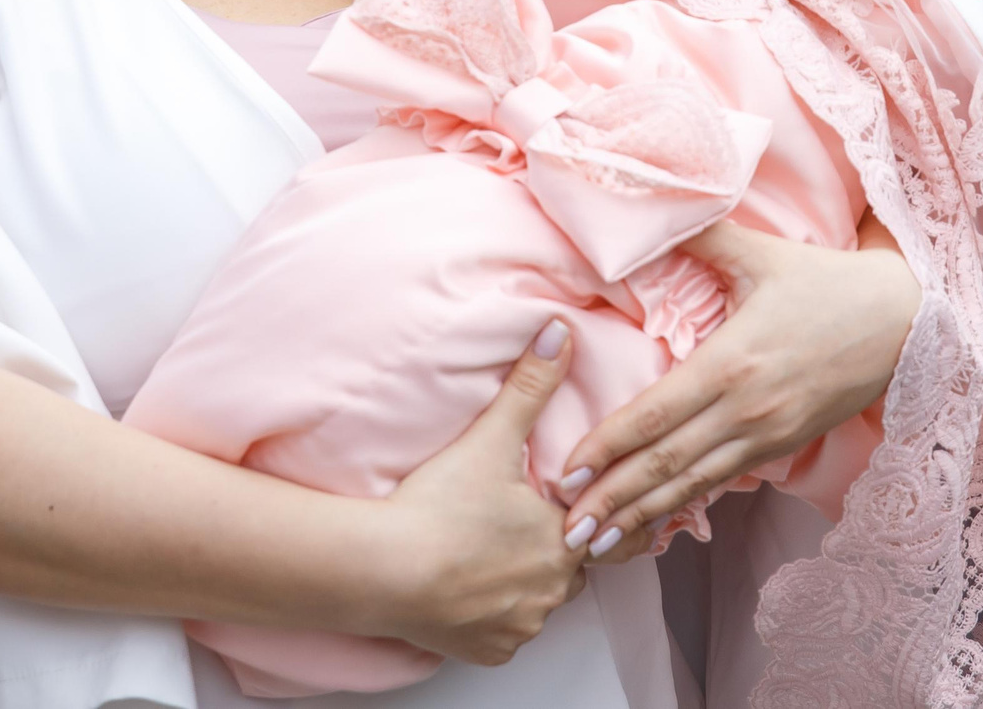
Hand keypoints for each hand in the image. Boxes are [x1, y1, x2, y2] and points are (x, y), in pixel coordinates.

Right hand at [371, 322, 587, 664]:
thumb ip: (531, 386)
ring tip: (488, 551)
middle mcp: (552, 590)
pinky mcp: (489, 650)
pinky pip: (505, 633)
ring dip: (523, 580)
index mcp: (564, 540)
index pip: (598, 525)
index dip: (581, 508)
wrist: (383, 570)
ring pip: (538, 600)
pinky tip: (470, 588)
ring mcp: (521, 625)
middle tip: (515, 522)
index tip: (563, 500)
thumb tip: (562, 332)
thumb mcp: (491, 437)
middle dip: (550, 545)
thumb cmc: (438, 507)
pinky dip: (493, 614)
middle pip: (568, 566)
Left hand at [557, 220, 919, 565]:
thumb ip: (701, 235)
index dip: (608, 446)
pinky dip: (685, 504)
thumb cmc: (826, 282)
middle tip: (567, 529)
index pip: (656, 415)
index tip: (566, 471)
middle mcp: (746, 410)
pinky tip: (656, 521)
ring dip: (643, 514)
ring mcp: (767, 435)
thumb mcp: (761, 252)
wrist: (903, 321)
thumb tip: (647, 212)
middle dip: (613, 499)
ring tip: (597, 542)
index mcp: (731, 362)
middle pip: (666, 463)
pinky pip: (724, 482)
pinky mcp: (783, 446)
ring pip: (693, 484)